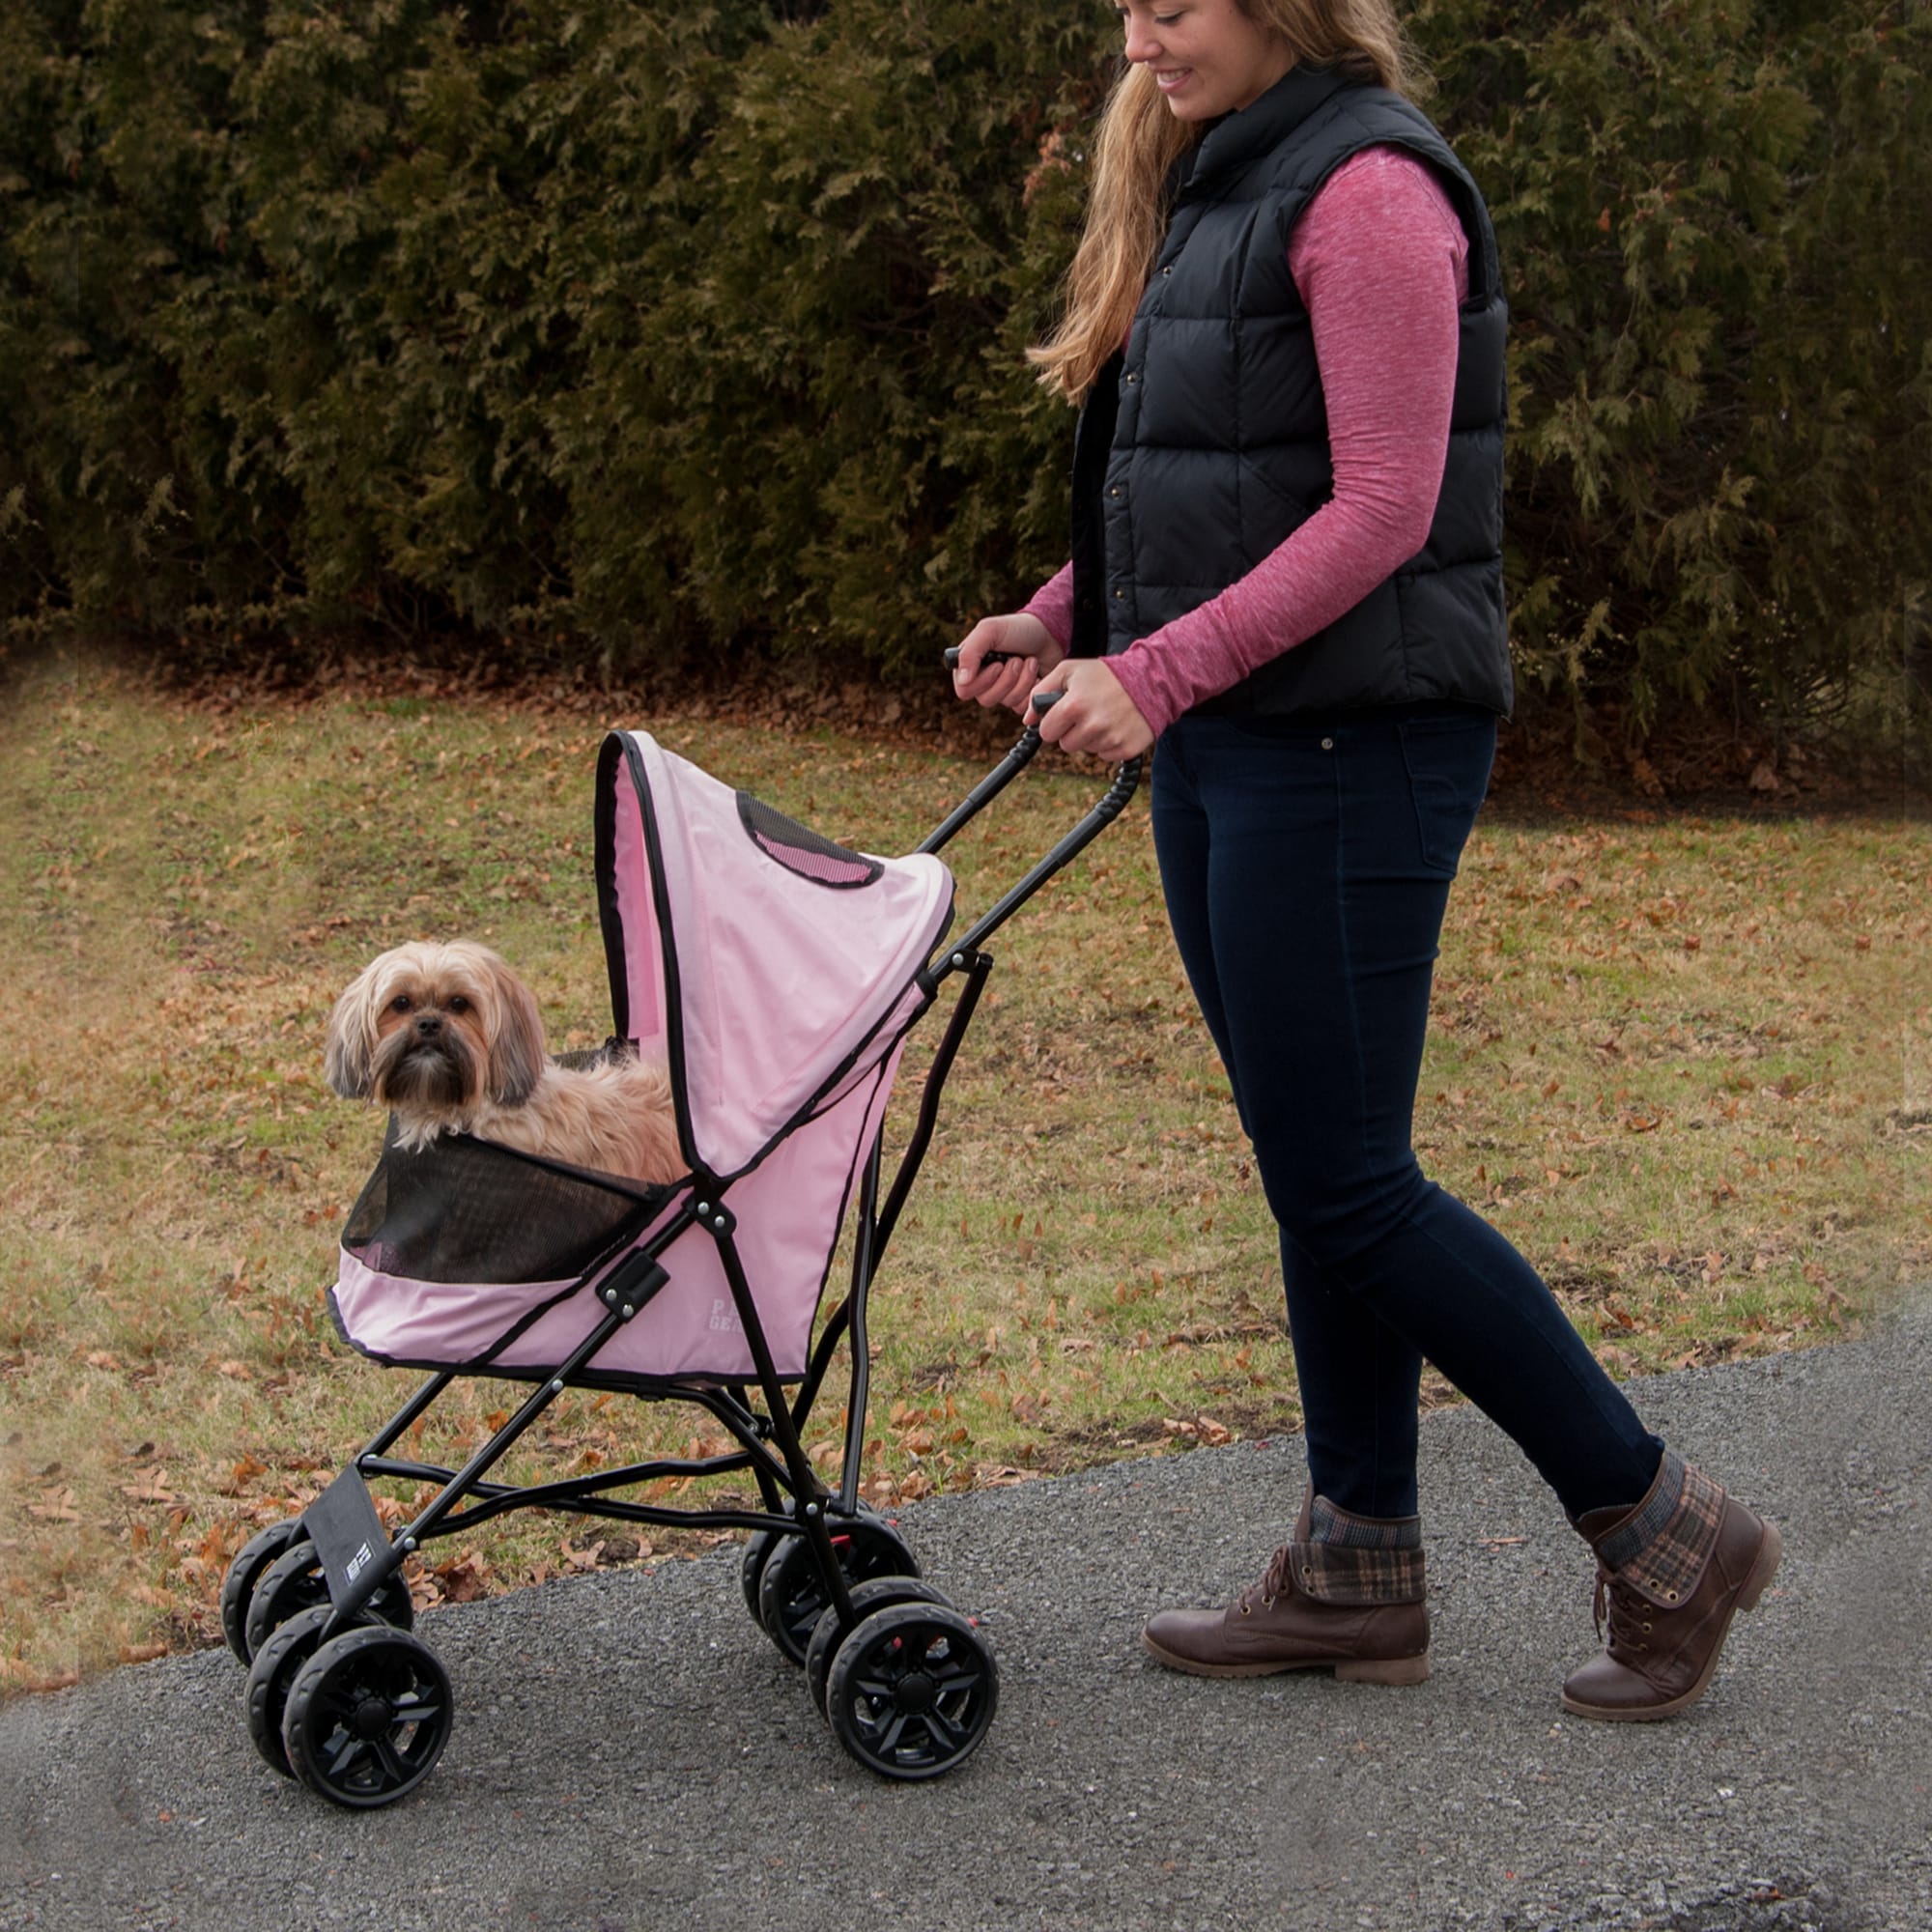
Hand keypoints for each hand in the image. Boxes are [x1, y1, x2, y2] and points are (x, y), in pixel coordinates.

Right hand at [951, 613, 1063, 716]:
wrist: (1050, 634)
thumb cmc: (1018, 628)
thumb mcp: (990, 630)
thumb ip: (970, 652)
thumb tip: (963, 680)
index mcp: (971, 665)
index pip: (964, 690)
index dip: (982, 681)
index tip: (998, 664)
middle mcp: (984, 682)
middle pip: (986, 700)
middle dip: (1007, 679)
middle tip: (1018, 660)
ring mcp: (1004, 692)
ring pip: (1007, 702)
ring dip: (1023, 680)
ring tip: (1031, 661)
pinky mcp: (1022, 698)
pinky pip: (1023, 706)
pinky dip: (1033, 689)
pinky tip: (1038, 675)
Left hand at [1027, 659, 1154, 762]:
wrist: (1150, 680)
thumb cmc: (1105, 674)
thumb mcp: (1069, 671)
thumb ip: (1041, 691)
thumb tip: (1027, 720)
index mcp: (1073, 705)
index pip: (1047, 732)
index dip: (1053, 723)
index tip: (1063, 715)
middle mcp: (1092, 725)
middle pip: (1065, 745)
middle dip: (1071, 732)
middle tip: (1086, 714)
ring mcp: (1110, 739)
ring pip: (1086, 750)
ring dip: (1091, 737)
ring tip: (1104, 715)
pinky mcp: (1125, 749)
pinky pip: (1105, 755)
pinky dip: (1109, 743)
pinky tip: (1117, 724)